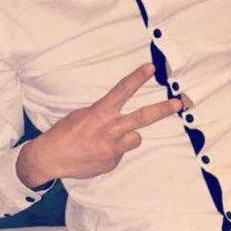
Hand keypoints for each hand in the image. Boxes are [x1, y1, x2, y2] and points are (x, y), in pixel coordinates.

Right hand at [17, 63, 183, 186]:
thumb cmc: (65, 133)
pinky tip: (96, 152)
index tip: (151, 68)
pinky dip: (112, 151)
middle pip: (143, 117)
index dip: (138, 78)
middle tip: (180, 103)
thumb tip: (119, 116)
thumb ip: (104, 114)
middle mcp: (109, 129)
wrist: (50, 158)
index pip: (122, 91)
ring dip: (128, 137)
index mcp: (100, 113)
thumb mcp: (82, 115)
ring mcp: (112, 148)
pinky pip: (121, 153)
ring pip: (135, 138)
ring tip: (107, 139)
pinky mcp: (112, 162)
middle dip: (163, 109)